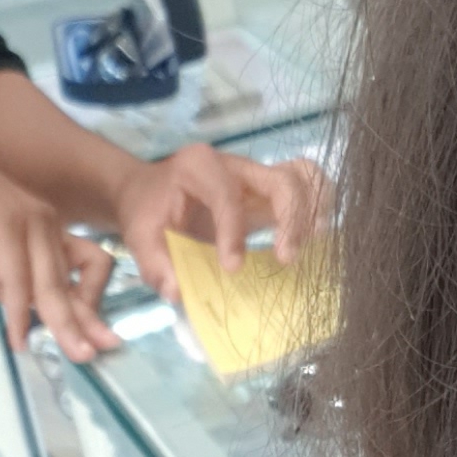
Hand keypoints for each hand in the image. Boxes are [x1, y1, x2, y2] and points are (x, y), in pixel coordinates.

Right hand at [0, 144, 116, 361]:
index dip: (93, 298)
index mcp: (48, 228)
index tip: (91, 329)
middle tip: (96, 354)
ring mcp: (30, 223)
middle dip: (88, 320)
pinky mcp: (6, 228)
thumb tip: (28, 316)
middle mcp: (48, 224)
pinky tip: (19, 340)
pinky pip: (19, 281)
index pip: (90, 264)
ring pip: (53, 284)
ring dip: (64, 324)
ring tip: (74, 354)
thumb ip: (8, 287)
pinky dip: (20, 315)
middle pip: (78, 278)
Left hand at [112, 145, 330, 304]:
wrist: (152, 193)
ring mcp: (259, 174)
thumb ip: (155, 264)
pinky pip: (309, 187)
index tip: (232, 269)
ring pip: (307, 177)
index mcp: (199, 165)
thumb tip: (177, 293)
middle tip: (286, 259)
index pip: (227, 194)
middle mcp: (236, 164)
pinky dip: (318, 211)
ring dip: (314, 212)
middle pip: (283, 180)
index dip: (234, 232)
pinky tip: (310, 241)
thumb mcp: (139, 236)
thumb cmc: (148, 211)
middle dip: (293, 220)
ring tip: (308, 246)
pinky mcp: (273, 189)